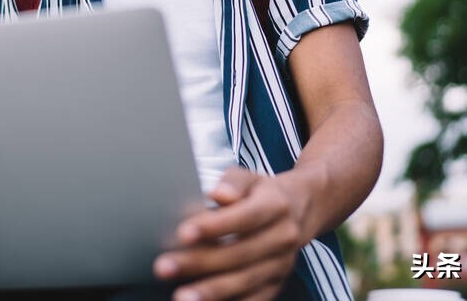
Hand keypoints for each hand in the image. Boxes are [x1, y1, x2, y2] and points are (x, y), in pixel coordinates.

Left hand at [153, 167, 308, 300]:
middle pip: (240, 253)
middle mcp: (282, 237)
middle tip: (164, 267)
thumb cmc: (262, 192)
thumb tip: (219, 194)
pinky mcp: (276, 284)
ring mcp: (281, 264)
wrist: (301, 209)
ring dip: (211, 291)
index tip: (184, 233)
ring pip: (245, 281)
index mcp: (275, 205)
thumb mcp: (250, 178)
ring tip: (181, 296)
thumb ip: (233, 183)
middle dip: (200, 262)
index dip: (215, 226)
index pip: (244, 217)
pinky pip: (254, 300)